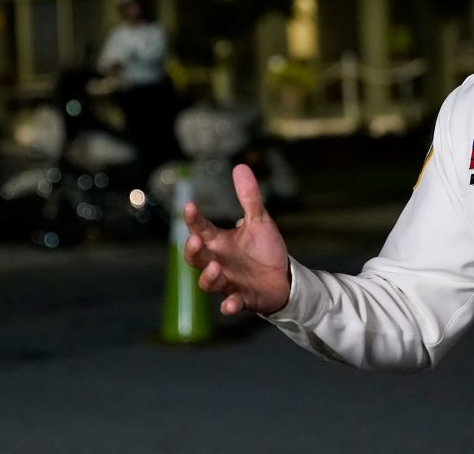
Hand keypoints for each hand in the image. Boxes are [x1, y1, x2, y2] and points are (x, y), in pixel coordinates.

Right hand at [183, 163, 290, 315]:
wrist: (283, 278)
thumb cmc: (264, 249)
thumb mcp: (259, 220)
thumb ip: (249, 197)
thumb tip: (240, 166)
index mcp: (219, 242)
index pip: (200, 229)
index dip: (193, 219)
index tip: (190, 206)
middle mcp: (218, 262)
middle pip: (195, 258)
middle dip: (193, 251)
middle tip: (196, 241)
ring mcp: (228, 282)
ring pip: (208, 283)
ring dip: (209, 277)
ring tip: (215, 267)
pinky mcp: (242, 299)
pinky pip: (231, 304)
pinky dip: (229, 305)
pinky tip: (231, 305)